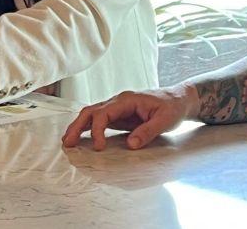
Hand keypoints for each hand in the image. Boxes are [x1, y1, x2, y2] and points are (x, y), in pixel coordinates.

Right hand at [61, 84, 198, 150]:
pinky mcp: (118, 115)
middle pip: (91, 111)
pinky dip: (87, 128)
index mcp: (127, 100)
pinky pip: (98, 120)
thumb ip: (147, 131)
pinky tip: (80, 137)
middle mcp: (117, 101)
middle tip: (68, 143)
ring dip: (78, 126)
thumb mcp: (165, 120)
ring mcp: (116, 107)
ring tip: (68, 141)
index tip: (98, 147)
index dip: (97, 130)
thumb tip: (130, 144)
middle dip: (77, 126)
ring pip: (91, 114)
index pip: (104, 113)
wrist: (178, 100)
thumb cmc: (172, 107)